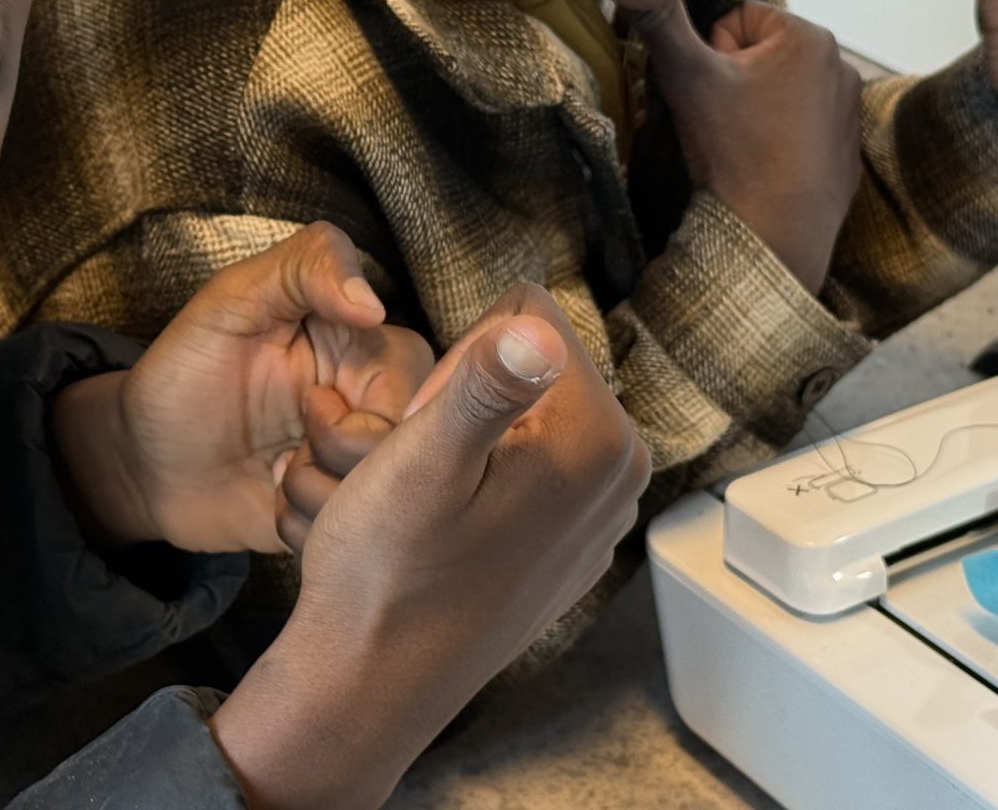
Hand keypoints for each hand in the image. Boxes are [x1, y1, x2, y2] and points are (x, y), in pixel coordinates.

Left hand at [50, 223, 432, 554]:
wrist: (140, 462)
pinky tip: (275, 504)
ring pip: (389, 498)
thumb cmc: (182, 373)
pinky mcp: (333, 515)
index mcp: (360, 346)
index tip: (313, 406)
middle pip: (417, 447)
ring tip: (277, 475)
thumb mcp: (230, 301)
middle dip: (347, 458)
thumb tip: (371, 303)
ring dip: (324, 496)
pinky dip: (309, 527)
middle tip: (291, 449)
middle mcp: (371, 406)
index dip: (376, 408)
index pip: (416, 378)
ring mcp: (354, 465)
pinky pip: (355, 537)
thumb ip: (303, 269)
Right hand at [211, 285, 650, 809]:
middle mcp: (623, 472)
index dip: (459, 360)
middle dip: (472, 396)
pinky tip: (455, 531)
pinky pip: (532, 465)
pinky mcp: (575, 541)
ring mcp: (602, 512)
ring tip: (438, 502)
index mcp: (600, 439)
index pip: (527, 315)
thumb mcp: (423, 463)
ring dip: (477, 439)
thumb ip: (485, 387)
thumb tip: (538, 328)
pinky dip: (489, 481)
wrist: (374, 682)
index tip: (432, 430)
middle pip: (536, 362)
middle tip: (429, 471)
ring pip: (529, 412)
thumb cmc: (388, 575)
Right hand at [630, 0, 863, 289]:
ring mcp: (850, 109)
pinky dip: (783, 137)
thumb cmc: (733, 149)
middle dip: (736, 79)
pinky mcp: (850, 148)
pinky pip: (803, 125)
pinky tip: (768, 165)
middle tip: (724, 121)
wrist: (775, 233)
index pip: (736, 19)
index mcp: (808, 36)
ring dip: (757, 107)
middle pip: (761, 53)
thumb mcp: (686, 77)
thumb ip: (661, 22)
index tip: (713, 93)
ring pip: (781, 89)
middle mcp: (841, 64)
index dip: (711, 54)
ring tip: (744, 145)